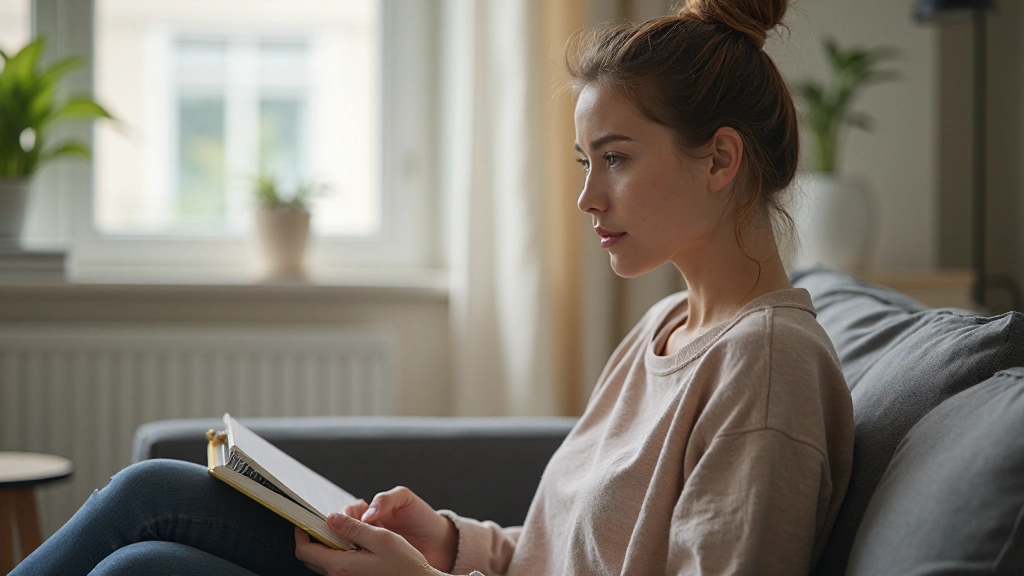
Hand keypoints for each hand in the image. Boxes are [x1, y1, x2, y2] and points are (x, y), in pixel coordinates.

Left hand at [294, 515, 441, 575]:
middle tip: (330, 522)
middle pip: (312, 557)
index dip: (301, 532)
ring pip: (324, 562)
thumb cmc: (405, 566)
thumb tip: (331, 519)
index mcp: (342, 566)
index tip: (303, 520)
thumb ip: (353, 528)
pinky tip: (356, 546)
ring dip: (329, 545)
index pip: (306, 550)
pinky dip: (339, 554)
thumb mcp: (380, 538)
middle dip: (316, 536)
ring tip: (347, 531)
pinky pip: (337, 567)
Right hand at [342, 487, 457, 571]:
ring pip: (348, 548)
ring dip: (346, 549)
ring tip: (354, 550)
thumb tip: (366, 513)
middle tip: (345, 539)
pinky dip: (356, 561)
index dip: (340, 516)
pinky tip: (360, 561)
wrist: (440, 542)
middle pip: (342, 531)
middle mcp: (367, 529)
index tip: (338, 522)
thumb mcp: (404, 498)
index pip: (347, 512)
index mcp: (370, 511)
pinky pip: (359, 561)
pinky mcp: (377, 560)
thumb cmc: (422, 517)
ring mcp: (371, 546)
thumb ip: (385, 500)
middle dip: (340, 534)